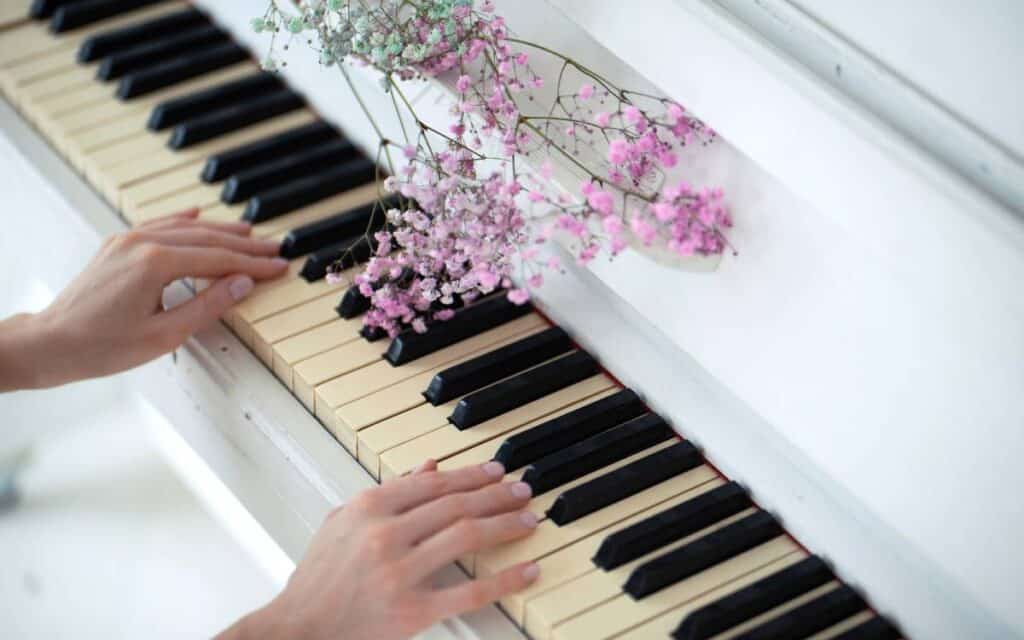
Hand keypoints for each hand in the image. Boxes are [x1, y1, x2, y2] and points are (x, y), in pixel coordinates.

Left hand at [0, 209, 286, 389]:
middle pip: (206, 239)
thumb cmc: (101, 346)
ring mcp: (127, 241)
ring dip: (219, 230)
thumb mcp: (165, 334)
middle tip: (274, 249)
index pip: (219, 259)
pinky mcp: (117, 246)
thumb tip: (242, 283)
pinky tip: (196, 214)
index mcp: (155, 264)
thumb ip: (208, 305)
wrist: (51, 343)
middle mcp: (141, 243)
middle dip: (244, 245)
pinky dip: (182, 220)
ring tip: (249, 233)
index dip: (253, 264)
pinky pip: (157, 224)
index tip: (278, 266)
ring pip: (184, 228)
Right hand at [222, 460, 539, 639]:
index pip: (433, 483)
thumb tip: (430, 468)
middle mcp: (385, 534)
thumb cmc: (318, 579)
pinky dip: (504, 578)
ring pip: (466, 537)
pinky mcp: (411, 611)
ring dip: (504, 524)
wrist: (296, 629)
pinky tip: (526, 569)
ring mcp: (399, 572)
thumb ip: (389, 493)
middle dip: (496, 495)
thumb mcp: (343, 522)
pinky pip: (469, 591)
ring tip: (528, 519)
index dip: (471, 474)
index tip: (496, 472)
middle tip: (522, 491)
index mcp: (368, 508)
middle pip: (456, 504)